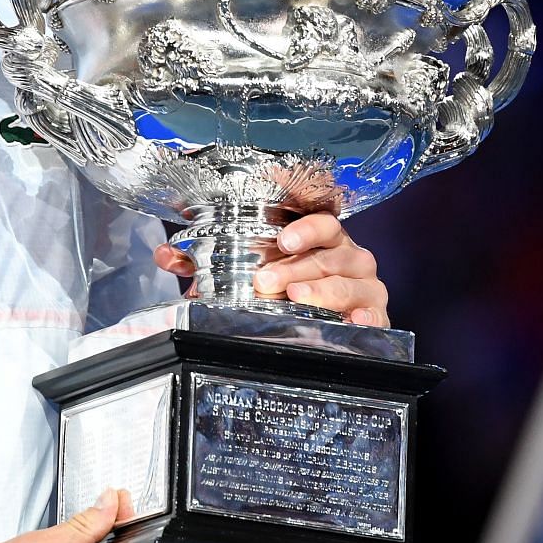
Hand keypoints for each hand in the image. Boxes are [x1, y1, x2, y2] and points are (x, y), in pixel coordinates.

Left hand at [151, 212, 389, 326]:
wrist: (334, 321)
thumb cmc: (289, 285)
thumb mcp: (247, 272)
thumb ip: (203, 263)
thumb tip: (166, 255)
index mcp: (321, 238)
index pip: (322, 221)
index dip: (305, 227)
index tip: (283, 239)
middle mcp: (348, 256)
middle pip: (328, 254)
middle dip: (296, 267)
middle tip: (267, 282)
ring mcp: (364, 284)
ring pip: (348, 281)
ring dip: (322, 289)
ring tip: (297, 298)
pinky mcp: (374, 314)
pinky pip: (376, 313)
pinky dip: (368, 316)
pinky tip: (356, 321)